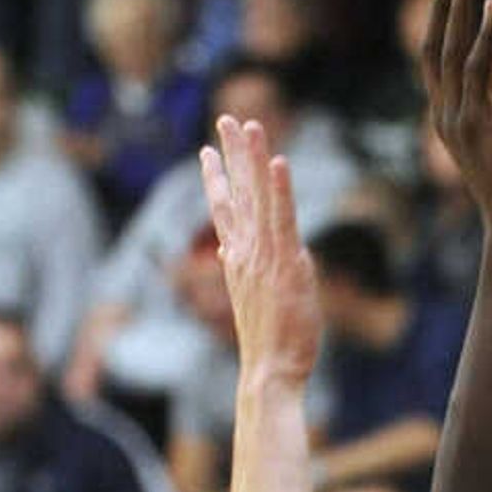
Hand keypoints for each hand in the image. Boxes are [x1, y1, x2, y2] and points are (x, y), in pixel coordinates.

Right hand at [198, 115, 319, 387]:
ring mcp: (262, 256)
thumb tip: (244, 254)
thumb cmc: (271, 346)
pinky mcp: (284, 263)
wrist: (269, 371)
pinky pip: (282, 219)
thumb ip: (254, 272)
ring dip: (250, 158)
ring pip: (255, 197)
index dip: (218, 180)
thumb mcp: (261, 302)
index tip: (208, 152)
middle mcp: (244, 253)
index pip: (226, 212)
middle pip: (236, 194)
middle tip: (225, 119)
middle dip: (231, 155)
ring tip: (246, 124)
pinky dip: (279, 190)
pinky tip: (276, 162)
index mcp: (238, 261)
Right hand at [420, 0, 491, 233]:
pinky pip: (476, 69)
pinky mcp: (477, 124)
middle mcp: (444, 114)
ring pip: (450, 53)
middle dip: (443, 7)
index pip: (436, 60)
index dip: (442, 23)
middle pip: (434, 49)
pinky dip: (484, 36)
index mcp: (448, 115)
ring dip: (458, 13)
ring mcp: (457, 119)